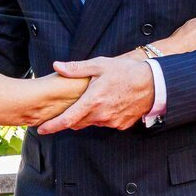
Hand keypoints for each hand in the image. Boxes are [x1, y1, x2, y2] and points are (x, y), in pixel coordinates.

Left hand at [39, 55, 154, 133]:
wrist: (154, 84)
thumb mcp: (100, 65)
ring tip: (94, 100)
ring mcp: (111, 122)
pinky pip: (105, 123)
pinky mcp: (121, 125)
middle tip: (66, 109)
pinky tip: (108, 104)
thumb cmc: (126, 72)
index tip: (41, 130)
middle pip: (77, 122)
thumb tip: (57, 66)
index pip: (67, 119)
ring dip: (87, 115)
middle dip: (70, 118)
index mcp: (92, 101)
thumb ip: (76, 69)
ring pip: (91, 122)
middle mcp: (100, 115)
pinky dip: (102, 116)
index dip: (53, 126)